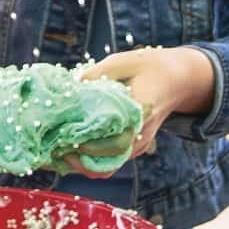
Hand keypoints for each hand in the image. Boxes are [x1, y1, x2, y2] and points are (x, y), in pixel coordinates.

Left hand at [67, 47, 214, 169]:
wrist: (177, 80)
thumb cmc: (149, 67)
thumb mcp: (124, 61)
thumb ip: (98, 73)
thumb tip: (72, 84)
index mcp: (139, 112)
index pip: (115, 140)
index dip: (89, 145)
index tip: (64, 140)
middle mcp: (140, 135)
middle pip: (108, 161)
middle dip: (77, 160)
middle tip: (51, 148)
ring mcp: (138, 145)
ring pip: (107, 166)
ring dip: (80, 163)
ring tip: (55, 151)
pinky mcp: (133, 148)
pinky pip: (109, 162)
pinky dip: (88, 160)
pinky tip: (67, 149)